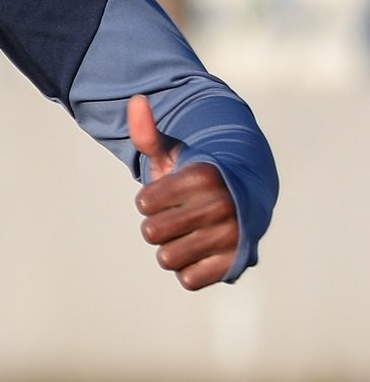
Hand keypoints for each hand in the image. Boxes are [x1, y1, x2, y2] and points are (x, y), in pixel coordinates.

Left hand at [128, 93, 238, 290]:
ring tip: (188, 235)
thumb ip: (148, 132)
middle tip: (177, 216)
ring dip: (171, 249)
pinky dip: (188, 271)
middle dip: (157, 225)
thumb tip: (135, 100)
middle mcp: (222, 206)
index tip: (170, 194)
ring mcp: (231, 237)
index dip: (150, 200)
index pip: (144, 203)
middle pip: (152, 233)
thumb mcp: (173, 153)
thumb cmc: (197, 178)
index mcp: (204, 176)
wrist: (245, 202)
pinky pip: (188, 280)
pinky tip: (200, 253)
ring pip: (167, 259)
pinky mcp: (235, 265)